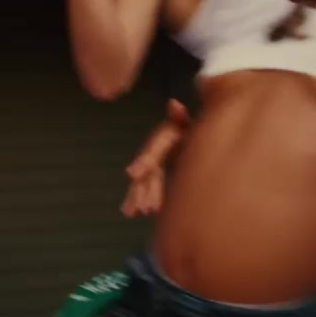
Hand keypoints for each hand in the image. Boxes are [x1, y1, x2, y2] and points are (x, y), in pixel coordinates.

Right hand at [120, 99, 189, 217]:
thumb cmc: (185, 128)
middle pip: (146, 173)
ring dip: (139, 198)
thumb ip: (179, 116)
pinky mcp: (153, 176)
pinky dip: (136, 200)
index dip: (142, 162)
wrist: (182, 130)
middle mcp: (151, 154)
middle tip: (143, 207)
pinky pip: (144, 189)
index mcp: (159, 141)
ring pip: (143, 184)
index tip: (131, 173)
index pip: (150, 152)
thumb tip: (174, 103)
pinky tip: (130, 213)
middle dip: (142, 189)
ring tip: (135, 213)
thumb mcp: (184, 122)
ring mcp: (151, 165)